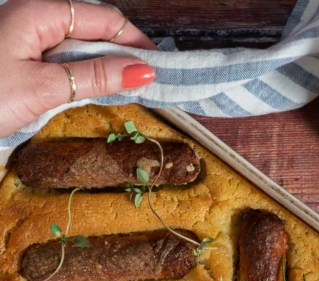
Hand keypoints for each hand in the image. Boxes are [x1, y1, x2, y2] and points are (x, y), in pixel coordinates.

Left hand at [0, 0, 156, 137]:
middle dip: (123, 53)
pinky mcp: (21, 62)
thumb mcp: (45, 87)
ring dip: (105, 67)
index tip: (159, 67)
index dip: (135, 40)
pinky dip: (84, 76)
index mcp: (37, 13)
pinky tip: (95, 92)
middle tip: (148, 83)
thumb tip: (142, 70)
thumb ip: (96, 76)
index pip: (102, 17)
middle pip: (92, 28)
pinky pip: (63, 62)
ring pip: (79, 47)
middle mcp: (32, 19)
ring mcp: (25, 41)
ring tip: (127, 90)